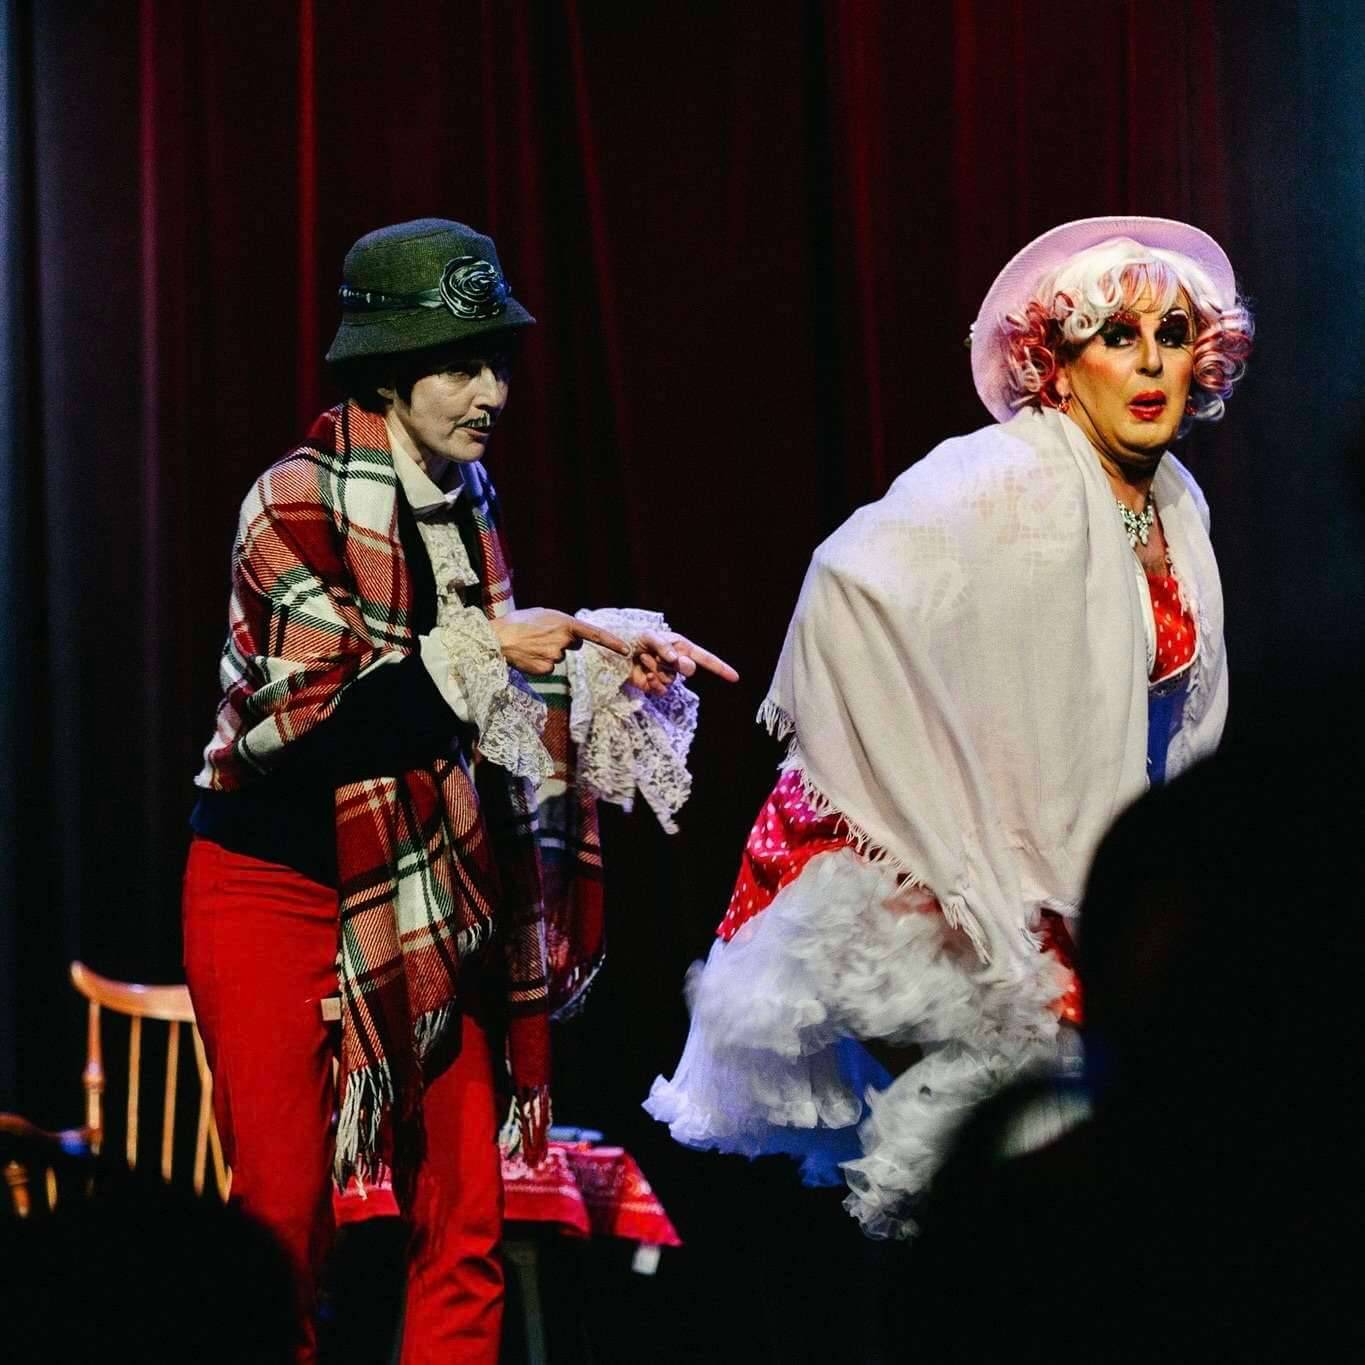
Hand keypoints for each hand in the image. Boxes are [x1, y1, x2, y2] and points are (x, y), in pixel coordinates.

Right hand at [490, 608, 629, 674]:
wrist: (498, 638)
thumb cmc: (519, 623)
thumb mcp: (544, 615)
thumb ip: (562, 624)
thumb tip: (572, 637)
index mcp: (565, 623)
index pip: (594, 634)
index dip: (612, 642)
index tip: (627, 650)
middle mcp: (564, 640)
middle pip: (573, 645)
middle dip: (562, 641)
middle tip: (541, 635)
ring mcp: (556, 656)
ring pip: (559, 657)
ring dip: (548, 651)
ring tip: (530, 643)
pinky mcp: (547, 670)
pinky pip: (549, 667)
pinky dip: (540, 662)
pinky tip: (529, 655)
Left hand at [629, 629, 739, 696]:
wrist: (617, 653)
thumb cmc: (635, 638)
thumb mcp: (649, 636)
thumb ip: (664, 646)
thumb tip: (676, 659)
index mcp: (682, 648)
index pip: (706, 659)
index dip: (721, 668)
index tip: (735, 677)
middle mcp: (677, 662)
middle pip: (689, 670)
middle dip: (679, 665)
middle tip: (665, 659)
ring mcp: (667, 675)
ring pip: (671, 680)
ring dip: (656, 669)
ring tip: (643, 659)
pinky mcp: (655, 686)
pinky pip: (662, 690)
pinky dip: (653, 683)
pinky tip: (645, 675)